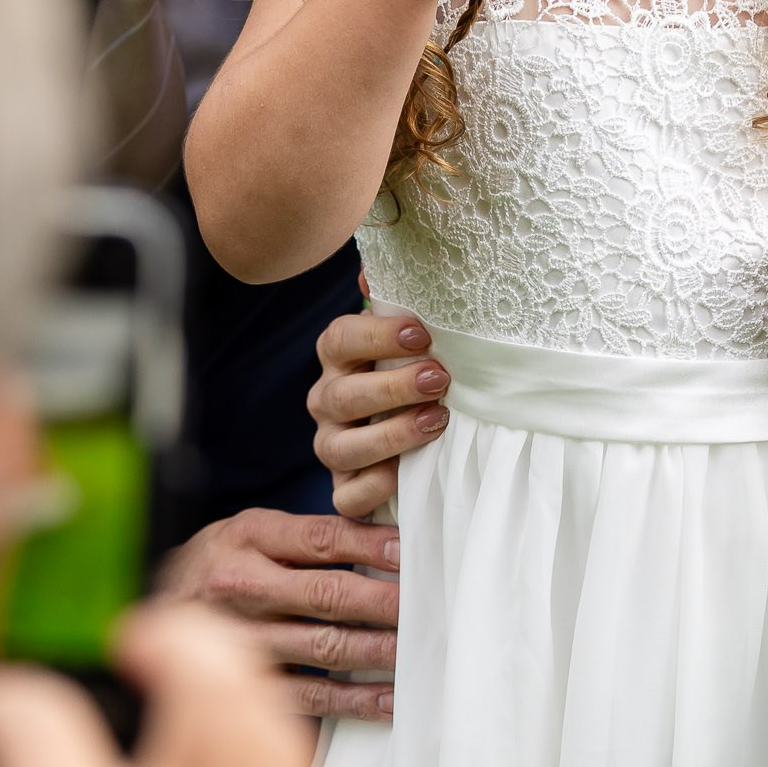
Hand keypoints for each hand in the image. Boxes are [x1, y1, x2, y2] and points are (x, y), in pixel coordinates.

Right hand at [157, 506, 399, 718]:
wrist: (155, 612)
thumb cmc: (220, 565)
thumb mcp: (250, 531)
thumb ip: (308, 537)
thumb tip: (390, 542)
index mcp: (245, 539)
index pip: (320, 539)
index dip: (371, 545)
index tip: (412, 552)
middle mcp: (240, 588)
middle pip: (326, 595)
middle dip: (386, 602)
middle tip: (430, 605)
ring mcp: (243, 640)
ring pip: (323, 648)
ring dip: (379, 650)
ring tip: (422, 649)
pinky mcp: (247, 685)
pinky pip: (310, 697)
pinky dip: (355, 700)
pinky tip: (393, 699)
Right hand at [311, 305, 447, 523]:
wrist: (421, 439)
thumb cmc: (418, 377)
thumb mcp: (415, 340)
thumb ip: (397, 303)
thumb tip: (372, 271)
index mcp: (339, 360)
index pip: (339, 340)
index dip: (377, 336)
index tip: (422, 334)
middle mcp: (327, 402)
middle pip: (343, 396)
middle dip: (393, 388)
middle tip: (440, 379)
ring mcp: (332, 447)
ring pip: (342, 448)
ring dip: (391, 435)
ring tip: (437, 421)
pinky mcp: (345, 490)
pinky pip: (348, 495)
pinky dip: (377, 486)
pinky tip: (408, 472)